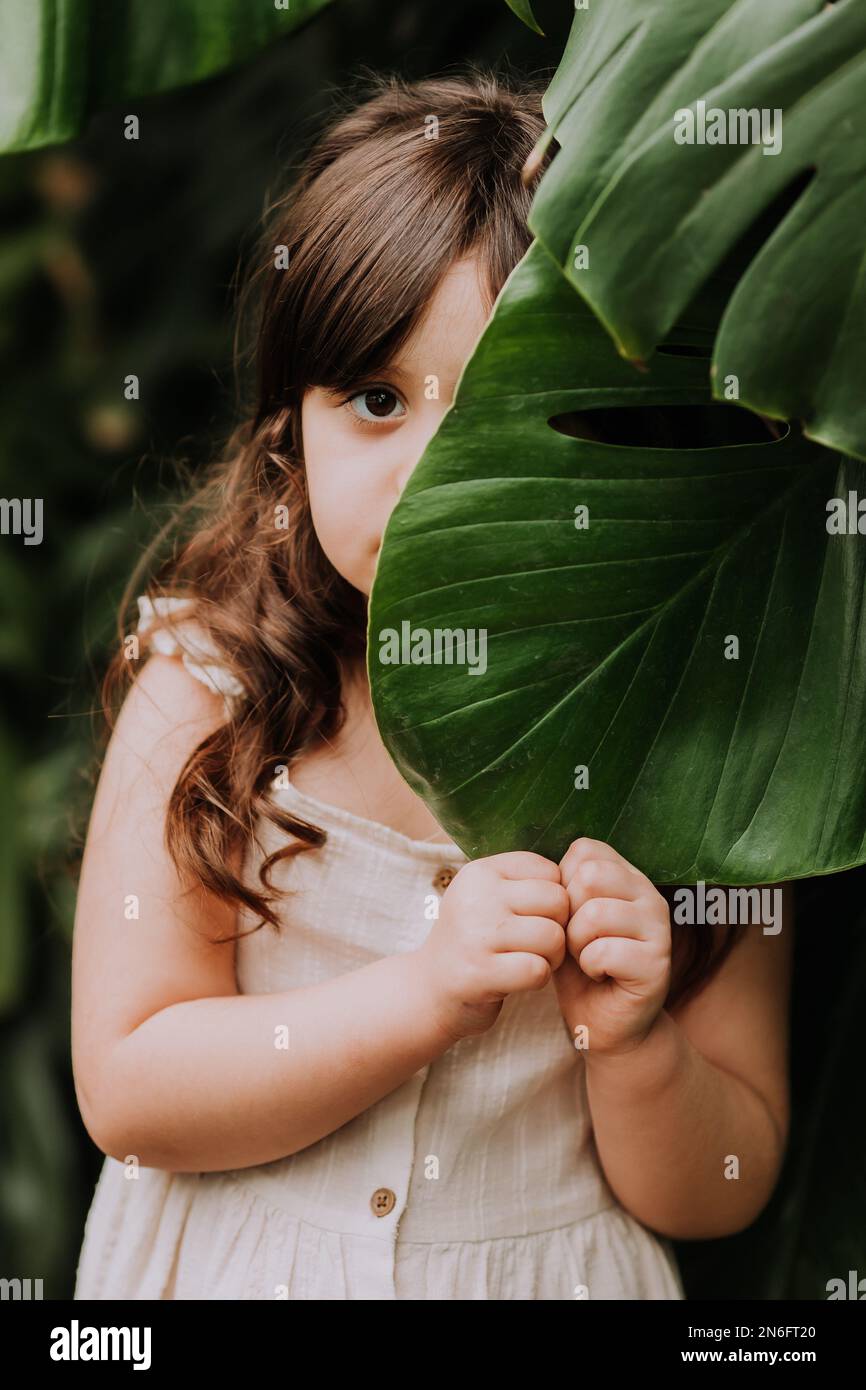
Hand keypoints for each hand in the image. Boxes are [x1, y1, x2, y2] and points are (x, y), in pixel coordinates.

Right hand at [415, 851, 570, 1043]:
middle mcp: (475, 896)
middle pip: (557, 901)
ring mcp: (474, 934)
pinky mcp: (478, 973)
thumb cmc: (474, 941)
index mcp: (481, 872)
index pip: (550, 871)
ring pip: (552, 936)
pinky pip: (537, 970)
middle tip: (542, 945)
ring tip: (533, 961)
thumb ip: (525, 884)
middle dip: (560, 927)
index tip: (537, 918)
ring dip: (553, 956)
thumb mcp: (488, 898)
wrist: (428, 990)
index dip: (556, 898)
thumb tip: (582, 877)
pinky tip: (521, 980)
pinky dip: (538, 979)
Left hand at [552, 837, 670, 1058]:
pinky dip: (590, 967)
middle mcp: (649, 894)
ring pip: (596, 914)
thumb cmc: (579, 966)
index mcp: (627, 876)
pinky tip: (600, 974)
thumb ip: (562, 889)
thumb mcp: (564, 919)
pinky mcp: (658, 963)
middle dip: (568, 912)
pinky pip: (604, 951)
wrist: (604, 1021)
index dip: (562, 883)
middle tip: (576, 940)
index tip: (568, 914)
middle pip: (590, 875)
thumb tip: (547, 873)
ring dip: (577, 943)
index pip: (585, 850)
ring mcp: (659, 928)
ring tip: (587, 958)